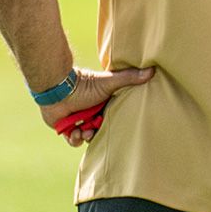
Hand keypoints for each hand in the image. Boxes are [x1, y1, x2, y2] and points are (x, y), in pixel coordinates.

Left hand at [39, 66, 154, 146]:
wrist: (57, 90)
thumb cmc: (84, 85)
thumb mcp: (110, 82)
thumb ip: (129, 78)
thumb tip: (152, 70)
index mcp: (103, 102)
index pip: (112, 116)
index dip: (112, 123)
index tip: (112, 124)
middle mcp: (92, 111)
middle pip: (100, 129)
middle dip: (97, 133)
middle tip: (94, 130)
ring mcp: (79, 119)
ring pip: (87, 136)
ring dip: (85, 137)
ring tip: (82, 132)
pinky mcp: (66, 127)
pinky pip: (73, 140)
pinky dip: (74, 139)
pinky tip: (74, 133)